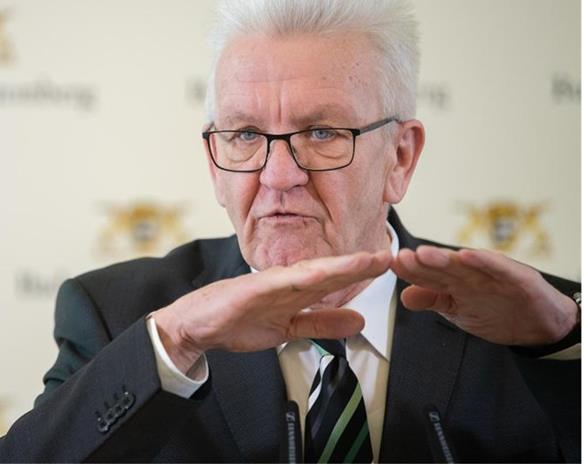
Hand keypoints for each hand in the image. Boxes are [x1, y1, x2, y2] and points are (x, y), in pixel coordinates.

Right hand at [153, 251, 391, 373]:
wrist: (197, 325)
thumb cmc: (238, 321)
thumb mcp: (290, 329)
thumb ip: (322, 323)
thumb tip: (359, 321)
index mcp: (296, 290)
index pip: (333, 279)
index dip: (360, 271)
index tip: (386, 264)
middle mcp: (285, 282)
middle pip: (327, 271)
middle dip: (357, 264)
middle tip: (386, 255)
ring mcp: (268, 284)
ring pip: (308, 274)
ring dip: (336, 267)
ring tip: (362, 261)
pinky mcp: (250, 291)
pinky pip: (277, 285)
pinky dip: (298, 280)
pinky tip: (318, 275)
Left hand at [392, 245, 577, 346]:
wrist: (540, 325)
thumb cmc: (498, 312)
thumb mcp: (458, 311)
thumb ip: (433, 300)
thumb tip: (404, 297)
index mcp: (456, 281)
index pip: (429, 275)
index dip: (410, 270)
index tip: (391, 264)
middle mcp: (472, 273)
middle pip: (444, 266)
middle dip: (422, 262)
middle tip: (402, 257)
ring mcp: (494, 274)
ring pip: (467, 264)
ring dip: (445, 258)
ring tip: (424, 254)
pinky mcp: (518, 278)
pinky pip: (500, 268)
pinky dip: (485, 262)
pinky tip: (468, 256)